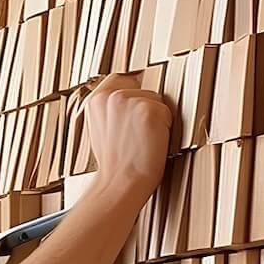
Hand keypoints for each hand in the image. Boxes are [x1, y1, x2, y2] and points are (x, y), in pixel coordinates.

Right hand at [84, 74, 171, 202]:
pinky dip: (165, 129)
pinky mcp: (150, 110)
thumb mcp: (102, 130)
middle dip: (144, 110)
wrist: (120, 184)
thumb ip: (111, 111)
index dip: (131, 97)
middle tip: (135, 137)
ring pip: (156, 101)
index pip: (121, 80)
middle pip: (143, 90)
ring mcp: (131, 101)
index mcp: (95, 100)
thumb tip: (129, 102)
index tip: (130, 117)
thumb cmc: (115, 164)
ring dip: (155, 120)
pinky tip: (151, 143)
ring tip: (142, 141)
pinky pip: (168, 113)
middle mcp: (111, 96)